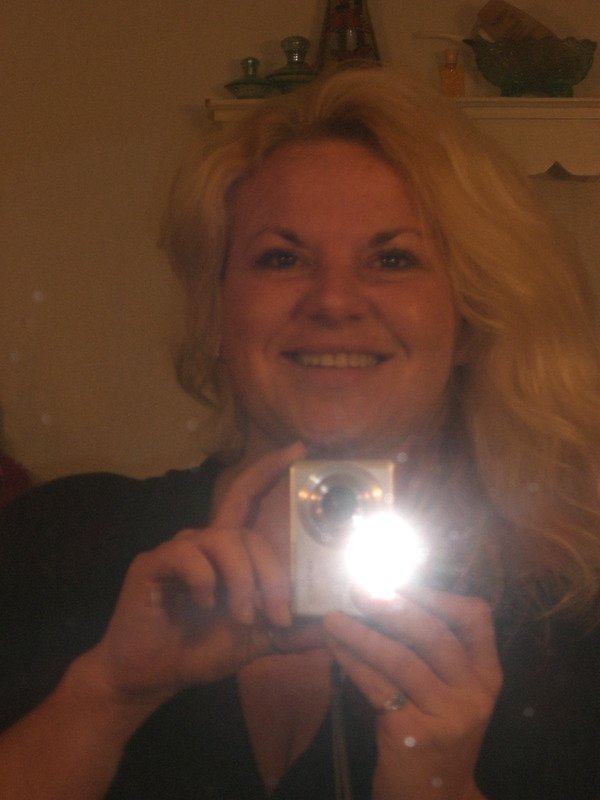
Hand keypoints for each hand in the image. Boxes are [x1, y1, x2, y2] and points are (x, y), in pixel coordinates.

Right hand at [86, 442, 305, 707]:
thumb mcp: (257, 640)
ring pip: (225, 541)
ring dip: (243, 582)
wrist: (151, 676)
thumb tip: (334, 626)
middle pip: (247, 534)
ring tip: (243, 619)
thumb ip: (292, 631)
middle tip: (279, 615)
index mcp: (228, 552)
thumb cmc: (201, 650)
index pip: (249, 499)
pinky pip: (189, 555)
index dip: (270, 471)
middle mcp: (204, 541)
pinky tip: (204, 605)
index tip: (300, 449)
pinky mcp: (153, 563)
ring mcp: (178, 549)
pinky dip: (205, 581)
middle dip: (271, 573)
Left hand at [324, 588, 501, 799]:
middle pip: (435, 634)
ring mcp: (447, 716)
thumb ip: (431, 654)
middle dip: (394, 605)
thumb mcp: (449, 695)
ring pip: (402, 659)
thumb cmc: (437, 736)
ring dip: (362, 633)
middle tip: (361, 586)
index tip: (401, 580)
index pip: (476, 619)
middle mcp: (474, 694)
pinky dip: (351, 662)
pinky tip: (334, 647)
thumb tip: (386, 600)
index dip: (438, 595)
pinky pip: (377, 687)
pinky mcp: (415, 735)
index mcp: (486, 676)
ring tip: (333, 616)